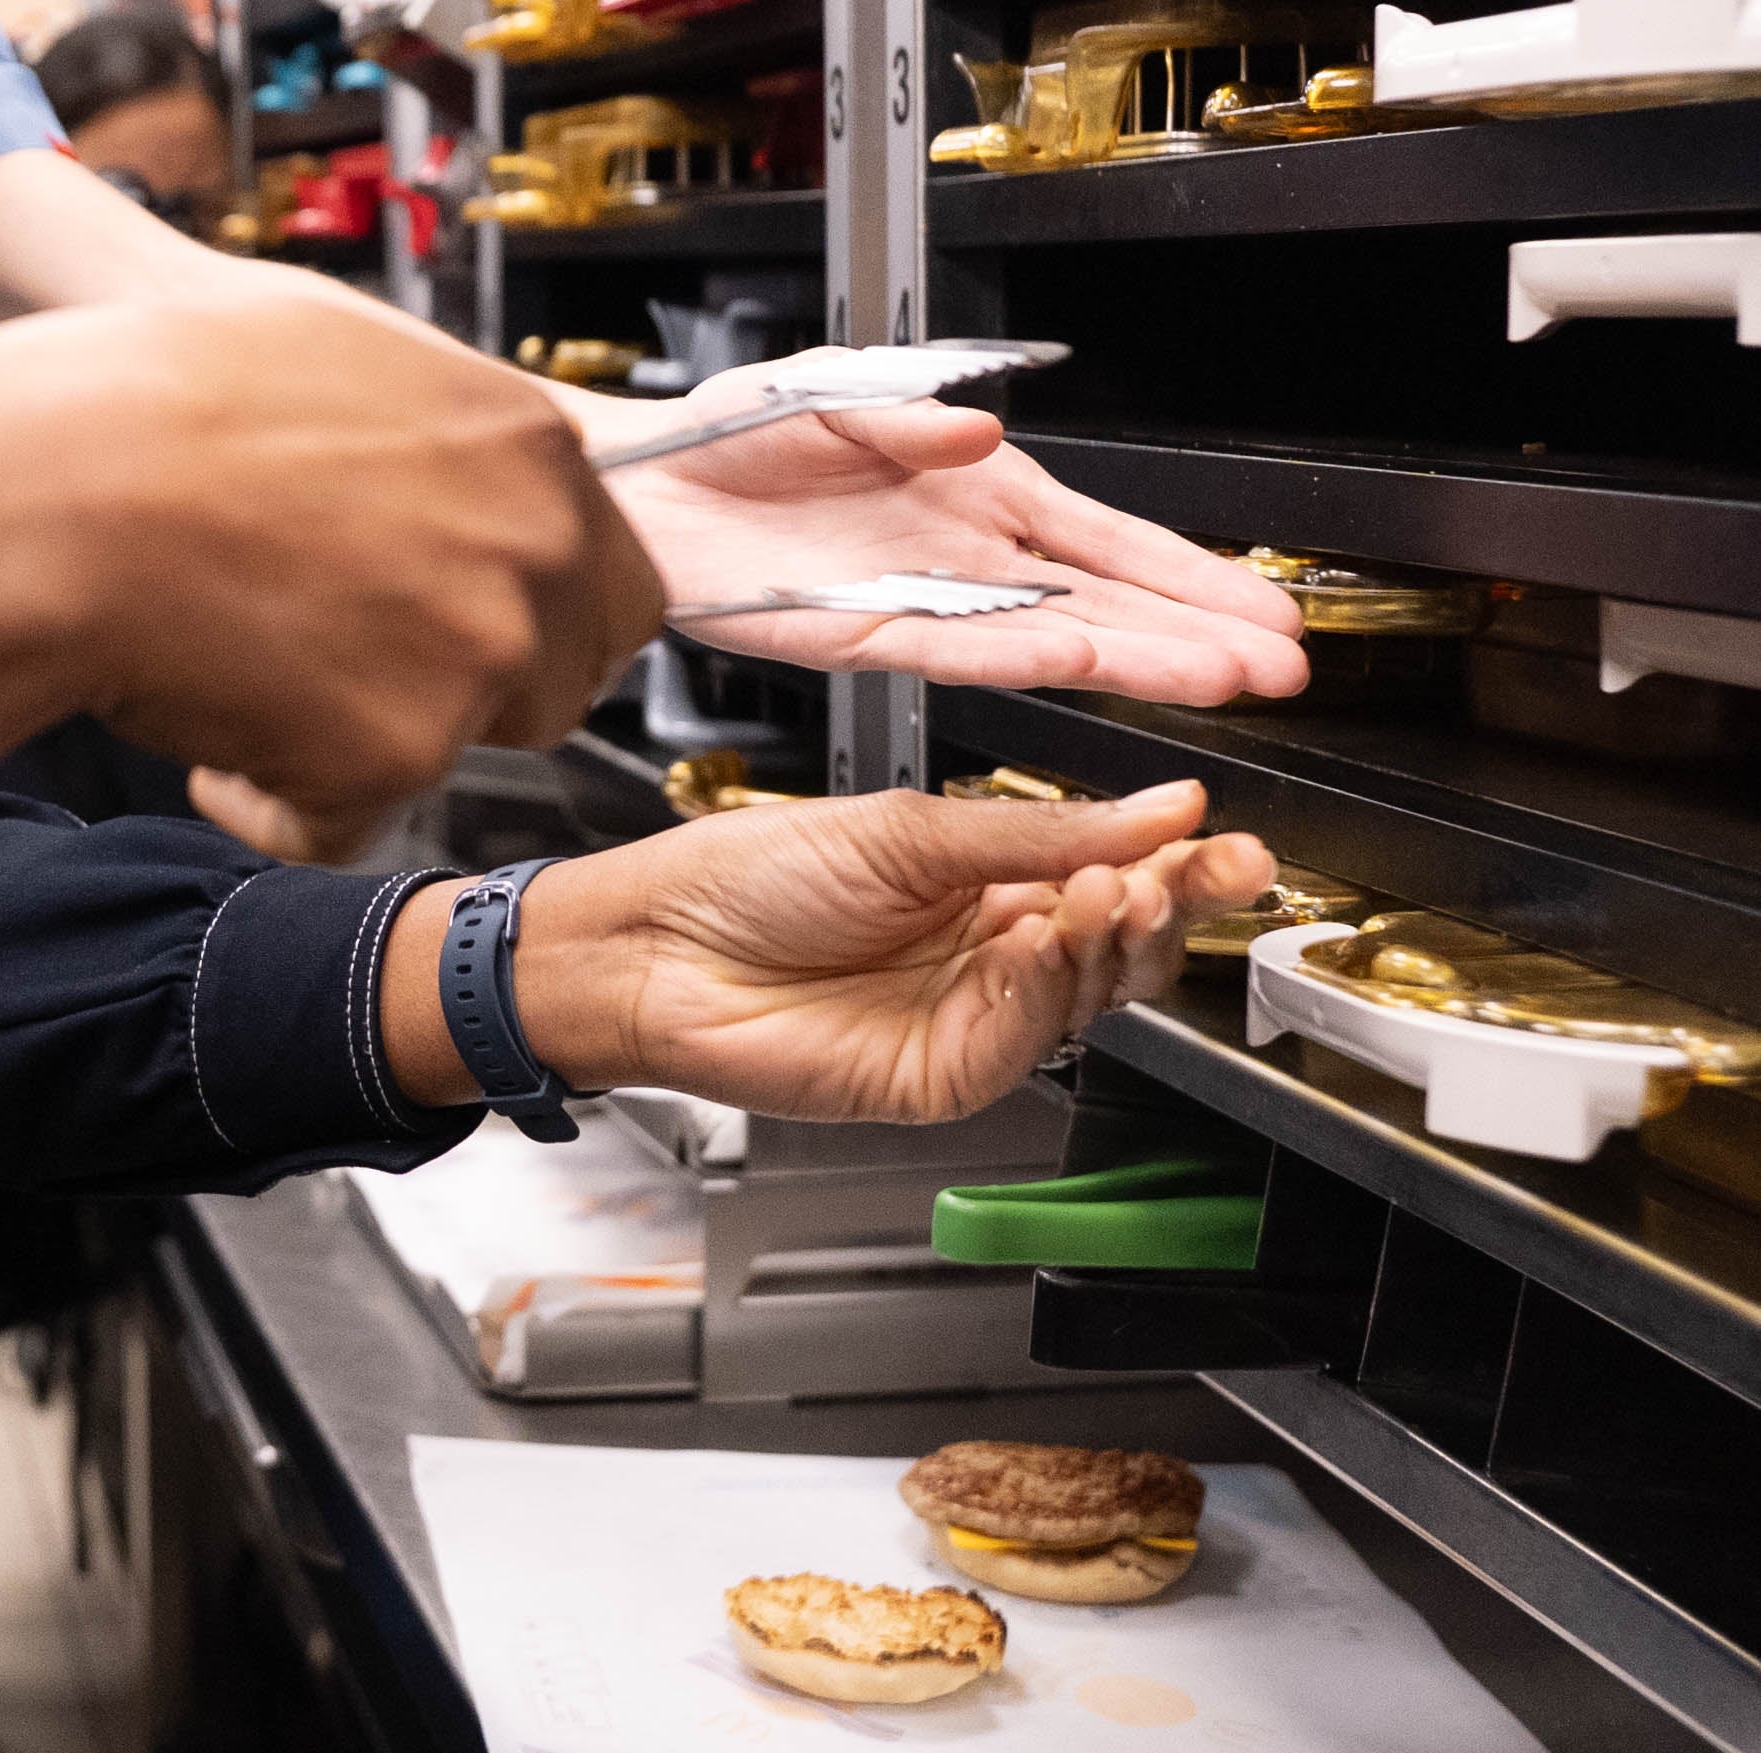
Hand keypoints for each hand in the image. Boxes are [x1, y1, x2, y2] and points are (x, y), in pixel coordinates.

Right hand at [0, 292, 663, 952]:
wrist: (54, 483)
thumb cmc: (155, 396)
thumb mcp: (332, 348)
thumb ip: (439, 422)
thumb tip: (465, 463)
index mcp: (528, 439)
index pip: (610, 572)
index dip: (524, 608)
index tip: (446, 617)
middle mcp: (532, 543)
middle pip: (563, 670)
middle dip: (470, 685)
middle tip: (345, 661)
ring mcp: (476, 652)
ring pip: (463, 747)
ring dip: (373, 738)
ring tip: (254, 677)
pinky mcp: (399, 752)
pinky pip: (349, 820)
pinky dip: (276, 801)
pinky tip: (206, 724)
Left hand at [387, 784, 1272, 1123]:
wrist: (654, 945)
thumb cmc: (743, 878)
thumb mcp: (905, 828)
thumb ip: (1039, 829)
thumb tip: (1159, 807)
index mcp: (985, 886)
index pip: (1111, 878)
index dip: (1177, 864)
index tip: (1228, 841)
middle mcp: (988, 956)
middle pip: (1119, 945)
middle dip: (1173, 904)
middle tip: (1208, 868)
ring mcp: (969, 1021)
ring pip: (1087, 994)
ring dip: (1114, 937)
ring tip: (1116, 887)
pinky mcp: (943, 1075)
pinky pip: (1025, 1034)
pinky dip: (1046, 982)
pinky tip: (1044, 933)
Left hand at [577, 358, 1308, 702]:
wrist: (646, 485)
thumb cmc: (734, 433)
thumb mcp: (835, 399)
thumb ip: (914, 423)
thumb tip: (982, 430)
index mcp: (978, 490)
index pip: (1108, 539)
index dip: (1190, 576)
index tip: (1264, 608)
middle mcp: (968, 554)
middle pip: (1107, 599)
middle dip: (1199, 634)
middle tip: (1286, 670)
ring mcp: (926, 600)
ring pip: (1055, 635)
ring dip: (1141, 660)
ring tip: (1228, 682)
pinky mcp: (868, 632)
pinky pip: (963, 651)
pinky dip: (1026, 655)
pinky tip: (1092, 665)